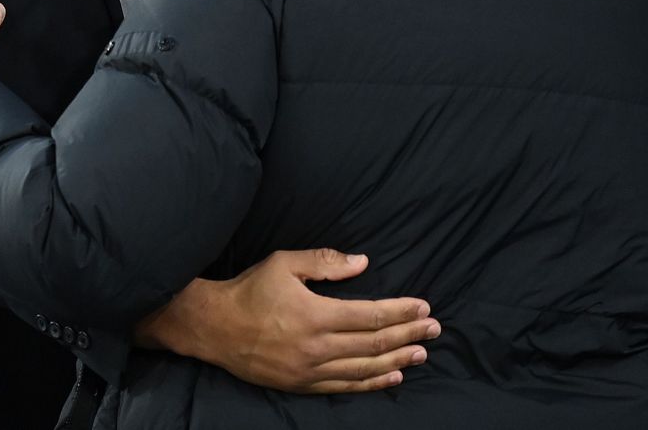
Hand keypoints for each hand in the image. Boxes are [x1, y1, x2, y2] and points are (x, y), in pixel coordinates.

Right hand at [135, 249, 439, 392]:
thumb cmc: (250, 290)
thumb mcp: (284, 263)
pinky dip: (371, 382)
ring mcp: (309, 370)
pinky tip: (391, 376)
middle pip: (374, 342)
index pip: (370, 314)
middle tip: (434, 329)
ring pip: (364, 368)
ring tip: (421, 354)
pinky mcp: (301, 385)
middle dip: (408, 334)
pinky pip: (344, 386)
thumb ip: (326, 262)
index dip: (400, 311)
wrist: (213, 327)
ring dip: (397, 360)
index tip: (423, 306)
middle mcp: (316, 346)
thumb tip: (363, 262)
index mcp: (315, 314)